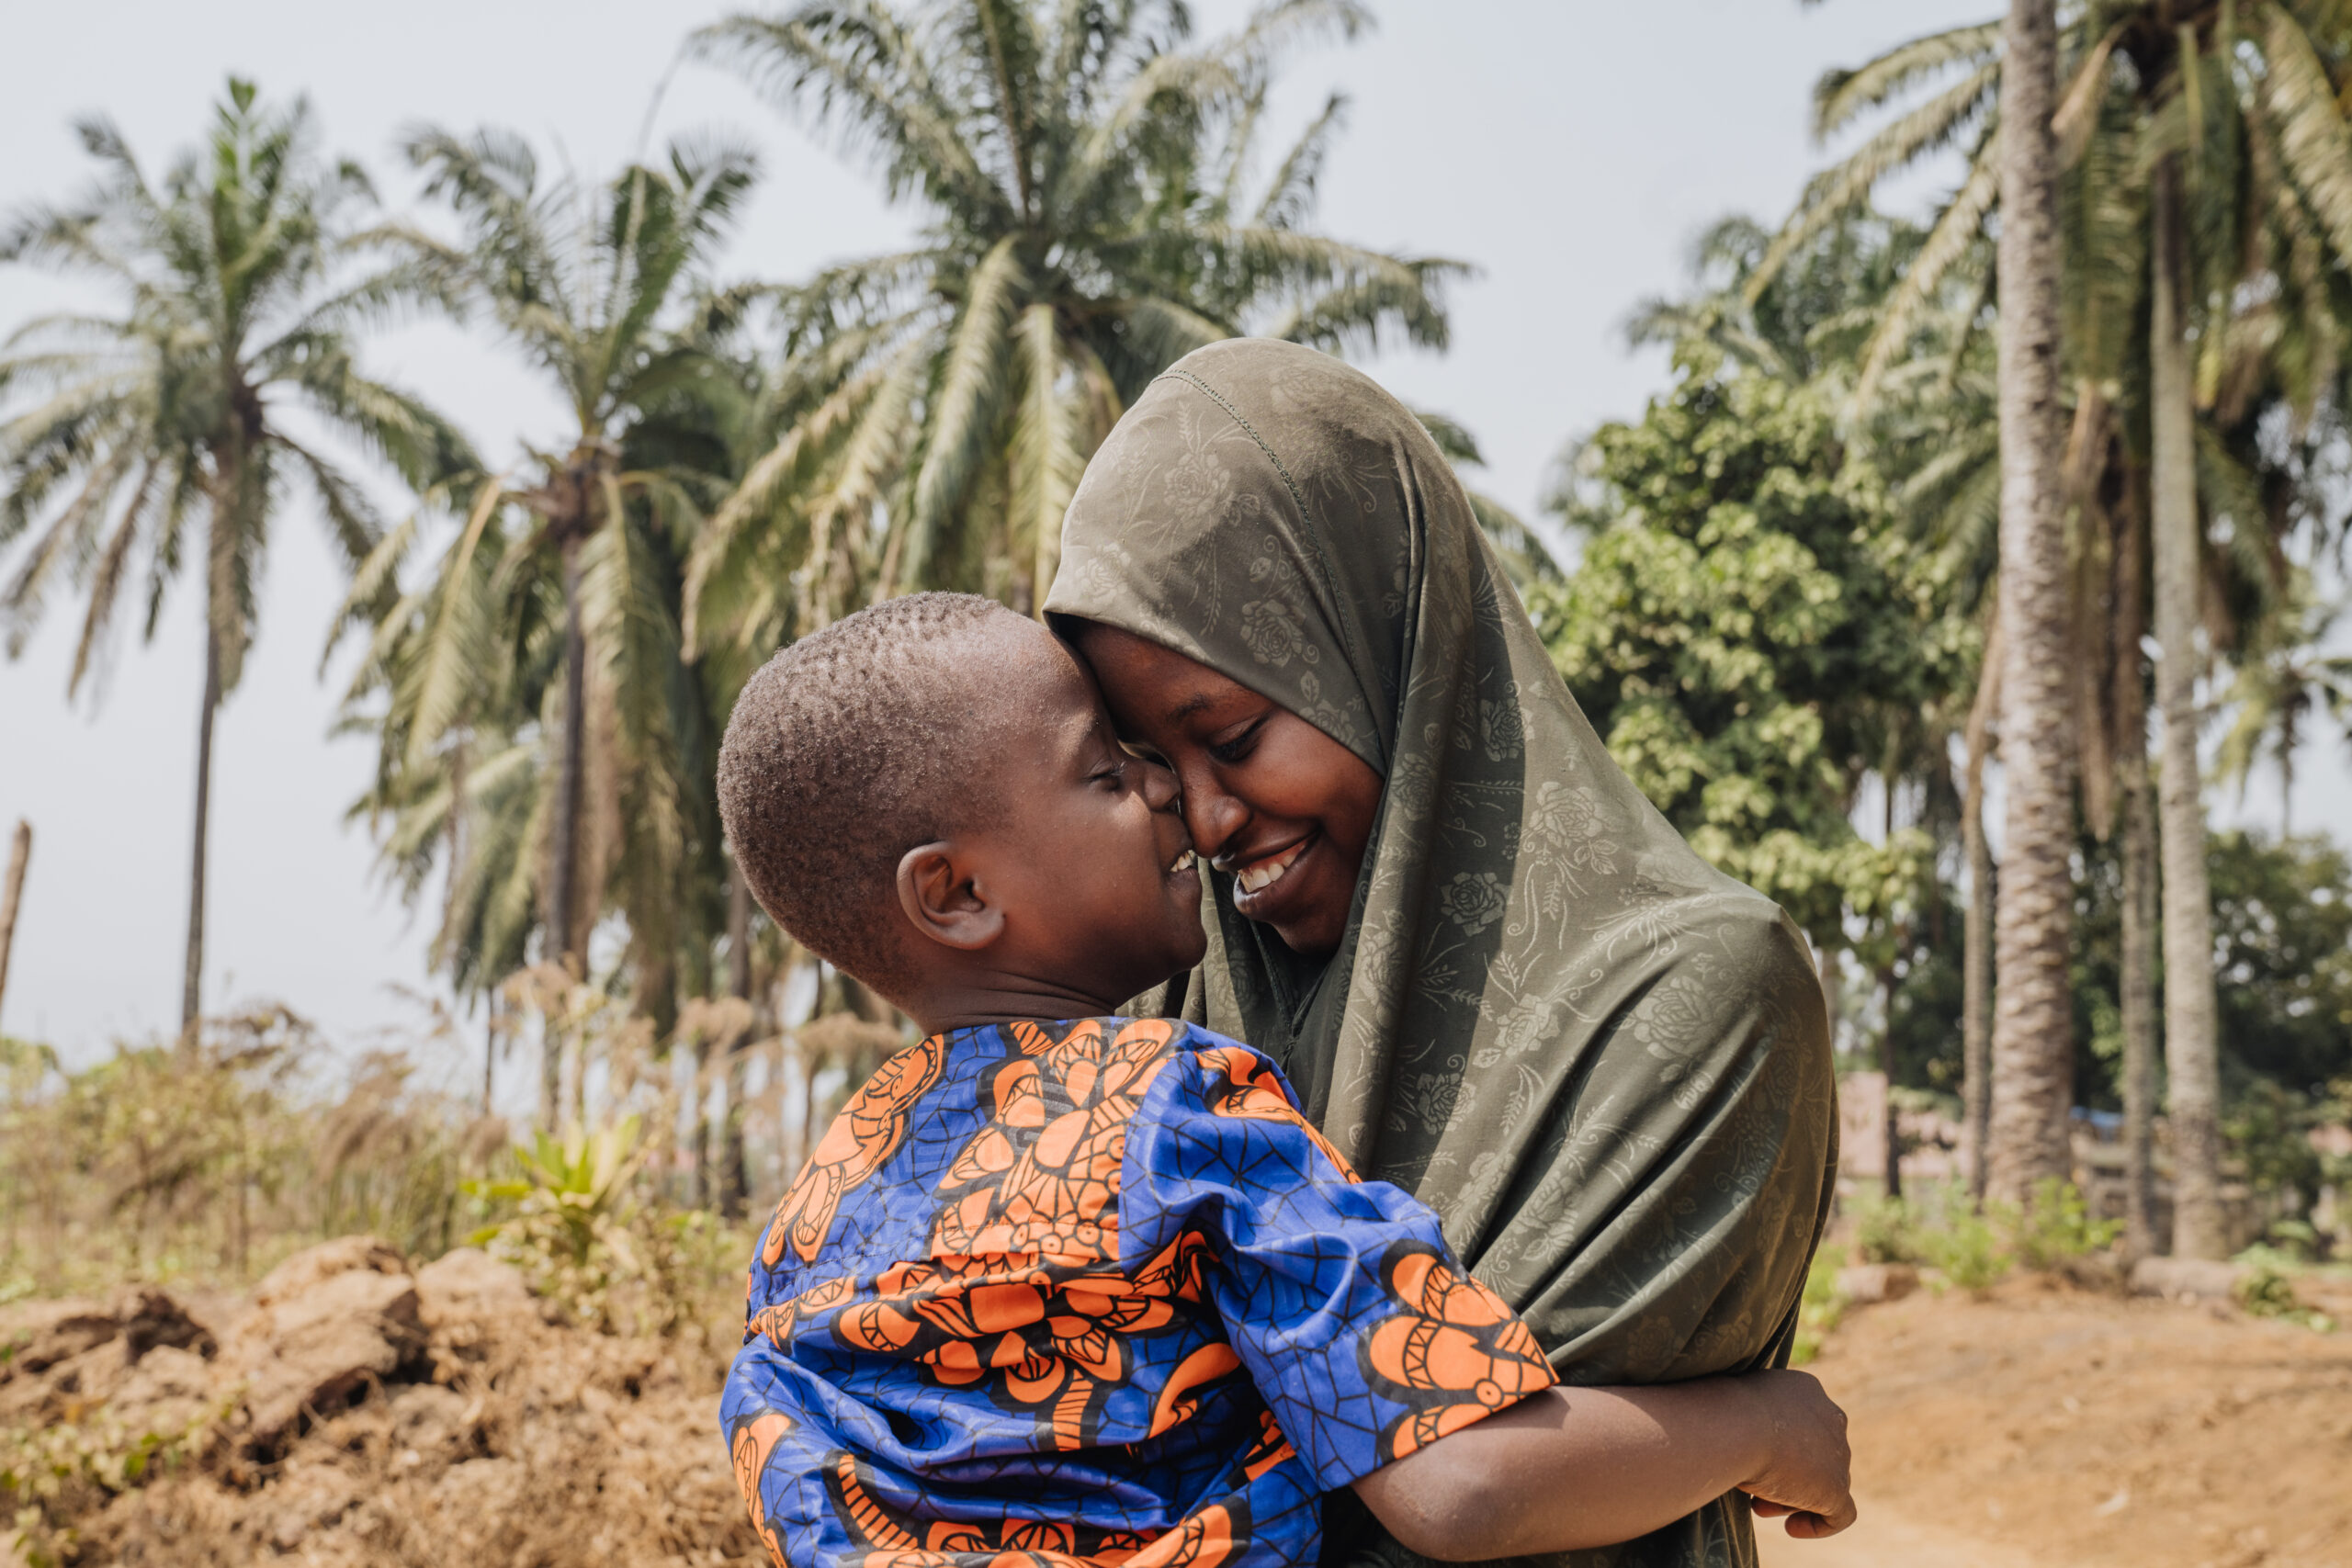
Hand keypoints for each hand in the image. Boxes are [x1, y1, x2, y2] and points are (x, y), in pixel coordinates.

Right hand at [1735, 1370, 1855, 1538]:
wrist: (1733, 1426)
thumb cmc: (1722, 1412)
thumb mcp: (1735, 1408)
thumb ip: (1750, 1421)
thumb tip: (1742, 1443)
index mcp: (1806, 1390)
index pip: (1802, 1425)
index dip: (1779, 1448)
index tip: (1751, 1460)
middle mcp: (1829, 1416)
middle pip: (1815, 1456)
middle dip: (1785, 1476)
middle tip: (1754, 1490)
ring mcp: (1838, 1453)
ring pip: (1824, 1483)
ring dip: (1792, 1499)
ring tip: (1759, 1507)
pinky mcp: (1836, 1487)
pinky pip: (1841, 1515)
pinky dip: (1818, 1525)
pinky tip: (1790, 1528)